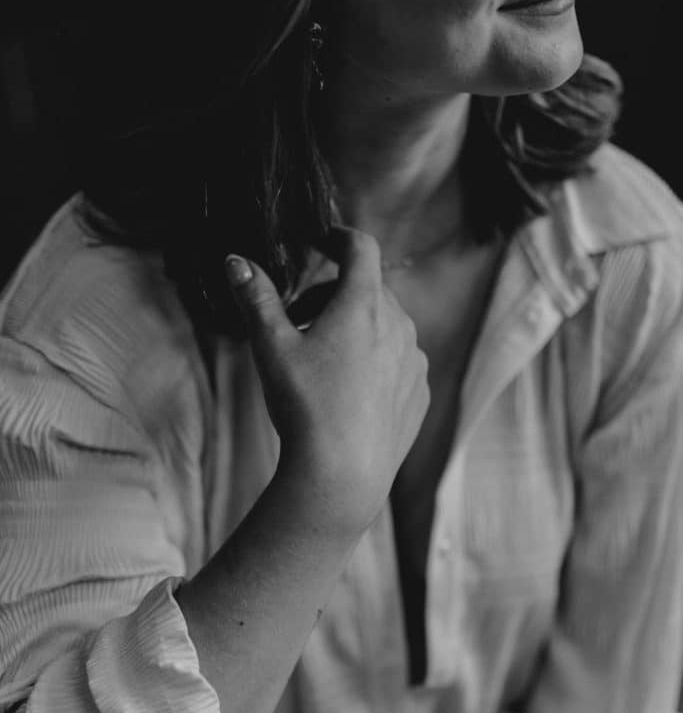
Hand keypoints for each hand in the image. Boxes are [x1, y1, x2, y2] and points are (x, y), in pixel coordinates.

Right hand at [225, 228, 429, 535]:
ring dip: (355, 330)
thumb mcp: (271, 347)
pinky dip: (374, 363)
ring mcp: (415, 363)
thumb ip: (255, 298)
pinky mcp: (418, 394)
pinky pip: (397, 363)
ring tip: (319, 362)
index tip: (321, 241)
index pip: (361, 248)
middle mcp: (400, 327)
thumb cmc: (305, 407)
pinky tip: (345, 394)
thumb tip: (236, 260)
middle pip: (368, 290)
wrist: (341, 475)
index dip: (338, 237)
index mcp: (365, 305)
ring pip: (385, 328)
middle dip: (332, 296)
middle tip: (296, 322)